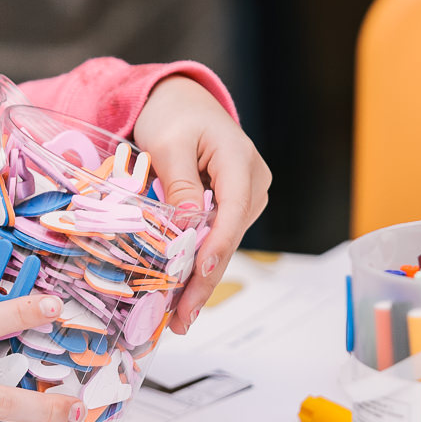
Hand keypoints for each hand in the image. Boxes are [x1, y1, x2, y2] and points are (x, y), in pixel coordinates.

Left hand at [132, 75, 271, 332]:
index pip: (232, 209)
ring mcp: (245, 198)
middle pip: (229, 237)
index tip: (200, 272)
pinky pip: (217, 239)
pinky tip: (183, 293)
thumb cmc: (174, 117)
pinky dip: (199, 263)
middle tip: (183, 318)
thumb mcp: (168, 143)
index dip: (217, 244)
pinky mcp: (233, 208)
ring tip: (179, 316)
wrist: (182, 103)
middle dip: (205, 279)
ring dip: (201, 278)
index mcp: (239, 159)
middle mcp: (252, 183)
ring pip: (224, 244)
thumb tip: (187, 223)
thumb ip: (179, 181)